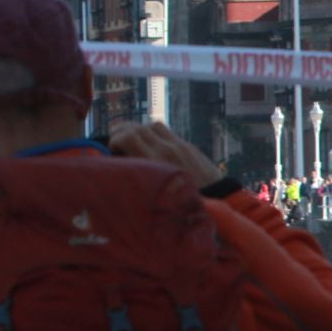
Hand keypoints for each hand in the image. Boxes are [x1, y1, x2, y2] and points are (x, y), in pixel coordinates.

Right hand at [109, 121, 224, 189]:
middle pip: (138, 127)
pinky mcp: (188, 146)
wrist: (219, 199)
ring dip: (139, 129)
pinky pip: (167, 132)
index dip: (114, 140)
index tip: (112, 151)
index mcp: (156, 161)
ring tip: (131, 139)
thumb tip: (118, 168)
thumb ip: (139, 177)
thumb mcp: (156, 195)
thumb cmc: (183, 204)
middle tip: (115, 142)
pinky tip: (150, 143)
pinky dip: (154, 133)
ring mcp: (179, 145)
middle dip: (122, 131)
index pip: (128, 136)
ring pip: (153, 125)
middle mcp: (167, 149)